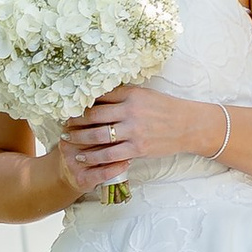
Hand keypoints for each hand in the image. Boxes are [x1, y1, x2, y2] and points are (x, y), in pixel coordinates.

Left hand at [63, 82, 198, 190]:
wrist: (189, 126)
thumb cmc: (166, 109)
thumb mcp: (145, 95)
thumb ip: (123, 95)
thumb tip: (99, 95)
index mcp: (131, 94)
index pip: (100, 97)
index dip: (82, 102)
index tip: (69, 106)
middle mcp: (130, 111)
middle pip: (94, 116)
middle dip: (75, 121)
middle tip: (62, 123)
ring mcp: (134, 131)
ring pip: (98, 135)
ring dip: (79, 138)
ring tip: (67, 140)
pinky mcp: (137, 148)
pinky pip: (110, 154)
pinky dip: (94, 156)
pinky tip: (83, 156)